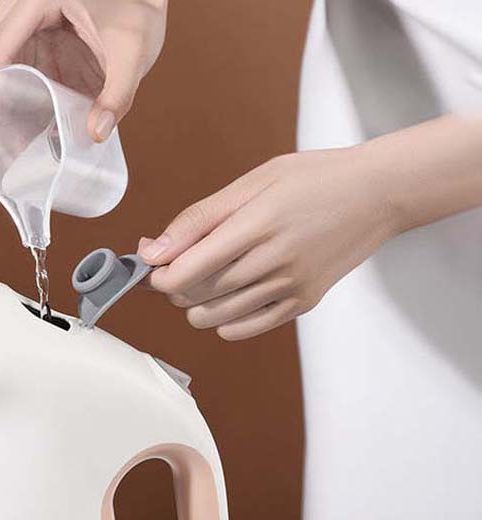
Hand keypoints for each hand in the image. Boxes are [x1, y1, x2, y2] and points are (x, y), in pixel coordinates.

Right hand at [0, 0, 167, 141]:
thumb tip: (96, 133)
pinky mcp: (28, 49)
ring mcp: (19, 33)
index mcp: (35, 1)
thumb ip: (119, 92)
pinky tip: (20, 137)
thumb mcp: (134, 48)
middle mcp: (17, 13)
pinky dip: (3, 111)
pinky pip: (1, 82)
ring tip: (7, 150)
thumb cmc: (138, 10)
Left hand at [138, 147, 397, 339]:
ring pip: (216, 317)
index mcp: (258, 223)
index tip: (153, 265)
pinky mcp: (302, 304)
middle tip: (178, 266)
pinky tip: (226, 299)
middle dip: (174, 286)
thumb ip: (200, 218)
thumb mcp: (253, 181)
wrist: (377, 194)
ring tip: (202, 281)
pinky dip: (223, 321)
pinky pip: (244, 329)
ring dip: (194, 305)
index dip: (159, 274)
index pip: (187, 269)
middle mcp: (275, 261)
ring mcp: (290, 287)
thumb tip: (153, 249)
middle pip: (197, 295)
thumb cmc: (314, 179)